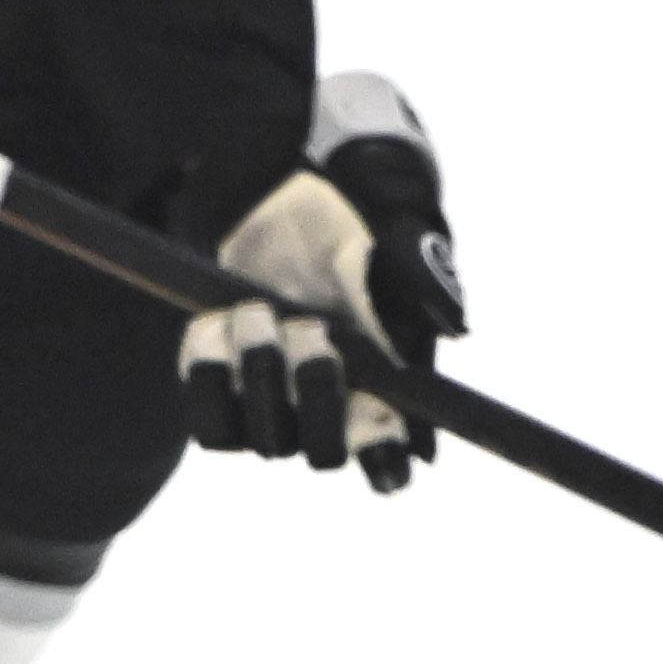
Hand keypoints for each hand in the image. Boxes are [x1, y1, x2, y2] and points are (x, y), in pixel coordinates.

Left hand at [182, 75, 466, 488]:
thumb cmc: (338, 233)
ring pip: (262, 437)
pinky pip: (207, 412)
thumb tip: (455, 322)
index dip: (383, 457)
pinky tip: (217, 320)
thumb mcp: (378, 246)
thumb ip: (415, 282)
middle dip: (316, 393)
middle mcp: (325, 415)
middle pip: (322, 453)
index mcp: (379, 393)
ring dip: (260, 372)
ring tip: (256, 309)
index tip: (377, 420)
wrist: (268, 206)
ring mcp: (270, 411)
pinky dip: (209, 368)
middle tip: (312, 329)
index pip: (387, 456)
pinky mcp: (218, 394)